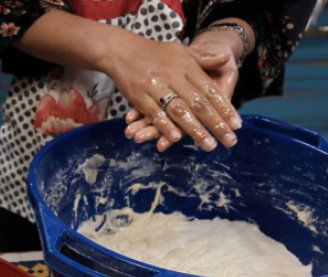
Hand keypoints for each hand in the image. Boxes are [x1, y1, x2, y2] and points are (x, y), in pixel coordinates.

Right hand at [101, 32, 241, 151]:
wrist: (122, 50)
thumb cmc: (154, 52)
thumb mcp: (181, 50)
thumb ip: (203, 58)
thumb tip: (226, 59)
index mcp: (186, 66)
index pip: (210, 90)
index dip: (224, 108)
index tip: (236, 124)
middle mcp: (173, 76)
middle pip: (198, 103)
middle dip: (215, 123)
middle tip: (230, 141)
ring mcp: (155, 87)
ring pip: (179, 111)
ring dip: (194, 130)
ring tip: (208, 145)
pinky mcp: (139, 96)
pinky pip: (154, 113)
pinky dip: (164, 126)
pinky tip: (175, 138)